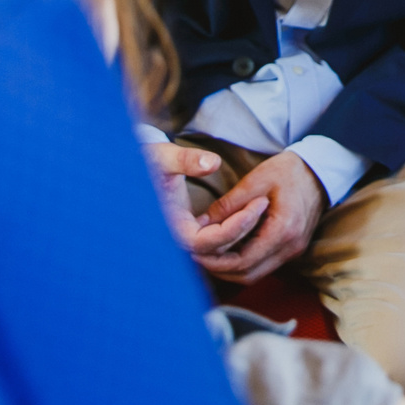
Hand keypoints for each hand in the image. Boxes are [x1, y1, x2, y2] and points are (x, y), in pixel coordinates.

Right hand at [146, 141, 267, 254]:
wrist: (140, 163)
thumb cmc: (148, 160)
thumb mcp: (165, 157)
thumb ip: (186, 160)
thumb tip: (212, 163)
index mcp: (171, 229)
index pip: (208, 242)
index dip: (235, 226)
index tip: (257, 204)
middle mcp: (178, 238)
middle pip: (219, 248)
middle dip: (243, 226)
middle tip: (264, 202)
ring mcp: (187, 235)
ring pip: (221, 245)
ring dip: (242, 228)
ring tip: (261, 204)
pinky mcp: (193, 228)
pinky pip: (220, 236)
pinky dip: (235, 225)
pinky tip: (251, 208)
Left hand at [194, 149, 328, 283]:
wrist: (319, 171)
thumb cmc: (288, 172)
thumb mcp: (256, 180)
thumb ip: (229, 204)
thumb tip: (202, 223)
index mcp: (283, 229)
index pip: (243, 260)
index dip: (216, 261)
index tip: (195, 253)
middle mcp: (290, 247)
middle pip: (248, 274)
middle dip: (219, 270)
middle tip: (196, 257)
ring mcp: (293, 251)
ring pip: (255, 274)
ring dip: (230, 269)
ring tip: (208, 255)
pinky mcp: (292, 250)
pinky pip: (263, 266)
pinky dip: (243, 263)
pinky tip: (227, 250)